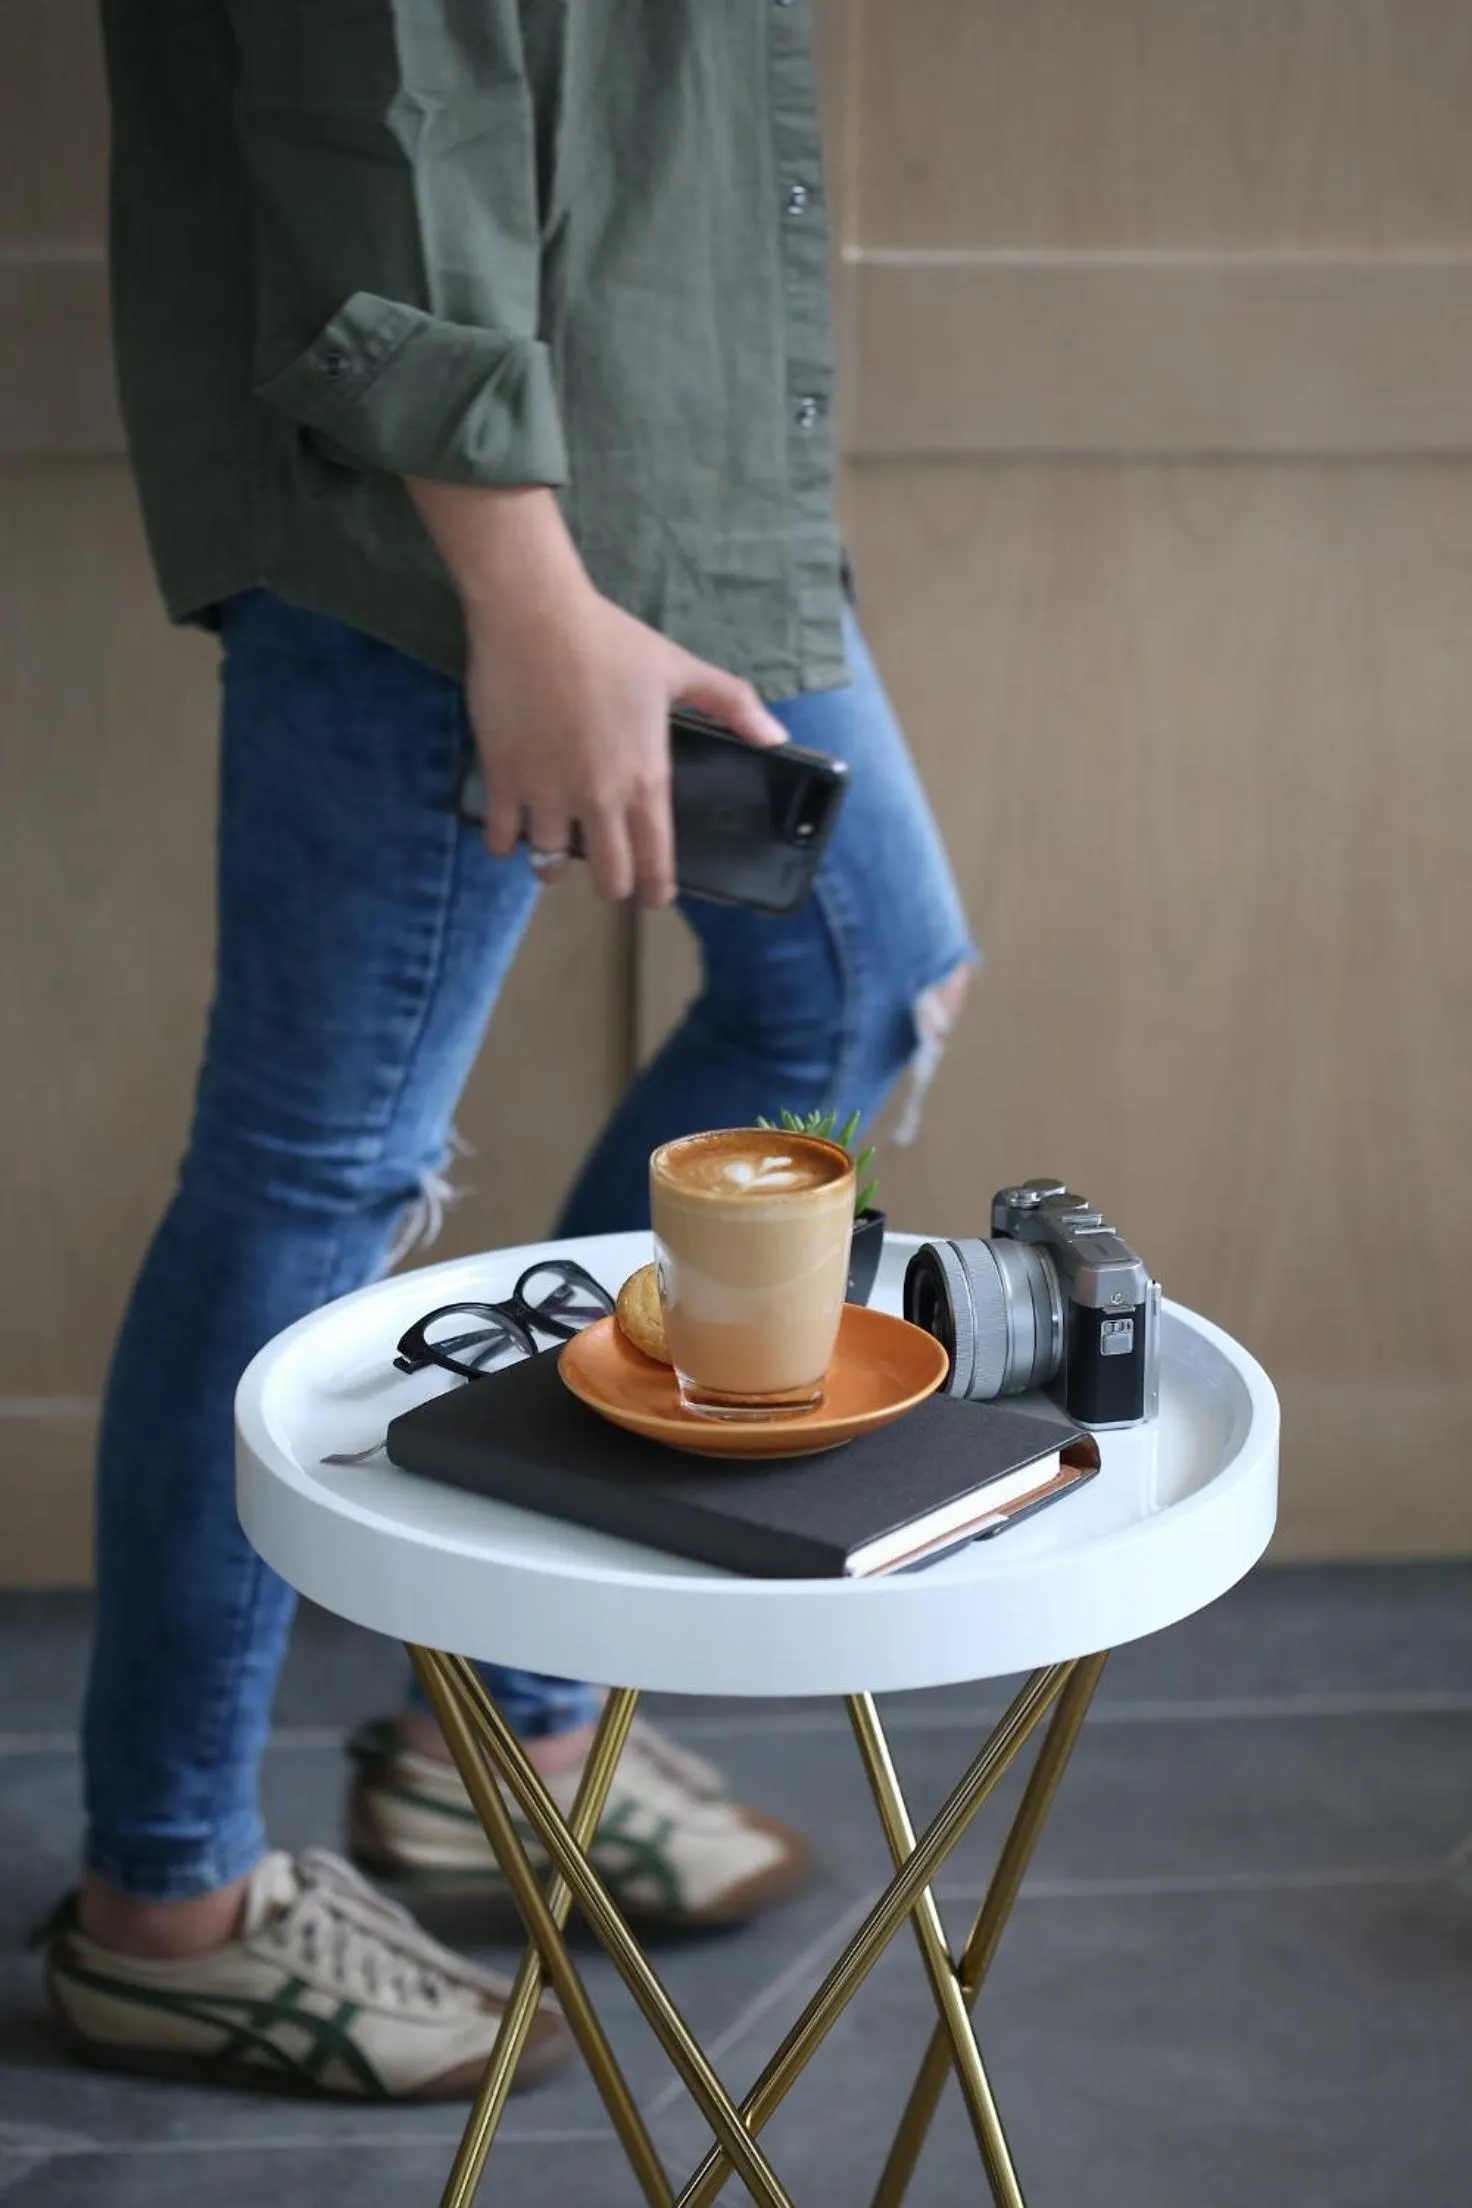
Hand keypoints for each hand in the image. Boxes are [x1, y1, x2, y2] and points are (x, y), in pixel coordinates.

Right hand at [408, 481, 786, 904]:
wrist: (535, 615)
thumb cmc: (611, 640)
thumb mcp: (680, 668)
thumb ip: (731, 704)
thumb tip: (777, 736)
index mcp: (645, 780)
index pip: (655, 863)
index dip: (655, 890)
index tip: (653, 897)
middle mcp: (598, 799)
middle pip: (608, 880)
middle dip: (611, 882)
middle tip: (606, 868)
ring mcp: (546, 794)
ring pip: (548, 865)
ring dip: (552, 863)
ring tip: (553, 845)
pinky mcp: (503, 780)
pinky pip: (500, 839)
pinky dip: (505, 843)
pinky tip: (511, 831)